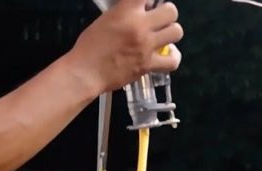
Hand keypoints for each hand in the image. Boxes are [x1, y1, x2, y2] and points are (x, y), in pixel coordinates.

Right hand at [66, 0, 183, 94]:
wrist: (85, 72)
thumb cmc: (89, 47)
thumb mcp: (104, 20)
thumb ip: (123, 13)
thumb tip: (135, 11)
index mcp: (126, 11)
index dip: (150, 0)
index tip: (147, 4)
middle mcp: (140, 26)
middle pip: (171, 11)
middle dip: (166, 13)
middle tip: (158, 19)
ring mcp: (146, 46)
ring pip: (176, 32)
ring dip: (171, 32)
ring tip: (163, 35)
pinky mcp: (148, 65)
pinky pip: (173, 60)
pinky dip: (173, 57)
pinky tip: (167, 54)